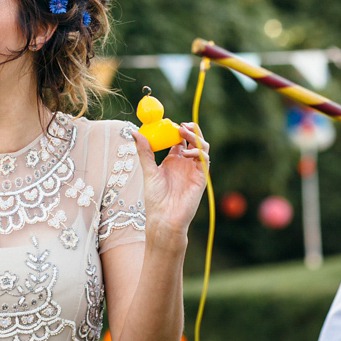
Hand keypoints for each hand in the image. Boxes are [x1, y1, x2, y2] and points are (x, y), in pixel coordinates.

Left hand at [132, 123, 208, 241]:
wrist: (164, 218)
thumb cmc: (155, 198)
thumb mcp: (148, 171)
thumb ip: (144, 151)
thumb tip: (135, 132)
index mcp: (173, 160)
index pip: (179, 139)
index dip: (176, 129)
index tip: (169, 123)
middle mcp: (185, 163)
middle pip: (193, 139)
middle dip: (190, 129)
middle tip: (180, 124)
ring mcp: (194, 169)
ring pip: (202, 146)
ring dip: (195, 137)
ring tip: (183, 132)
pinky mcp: (201, 177)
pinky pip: (205, 160)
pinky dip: (198, 152)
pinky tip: (186, 153)